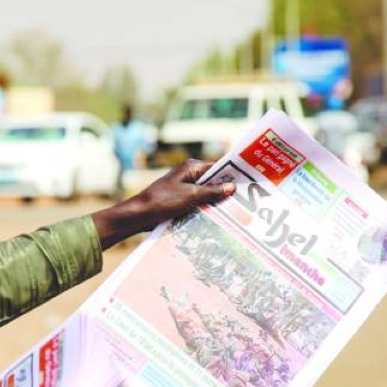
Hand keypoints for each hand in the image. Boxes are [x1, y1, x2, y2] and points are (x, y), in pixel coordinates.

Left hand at [91, 159, 234, 249]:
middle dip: (226, 191)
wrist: (139, 215)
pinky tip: (216, 219)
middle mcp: (188, 175)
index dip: (232, 175)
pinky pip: (198, 203)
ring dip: (216, 202)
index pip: (218, 168)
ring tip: (235, 212)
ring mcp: (184, 188)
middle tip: (245, 202)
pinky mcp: (180, 200)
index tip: (248, 184)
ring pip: (206, 194)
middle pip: (213, 182)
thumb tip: (232, 187)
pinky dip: (205, 209)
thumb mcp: (191, 196)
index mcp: (191, 167)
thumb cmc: (163, 202)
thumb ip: (212, 192)